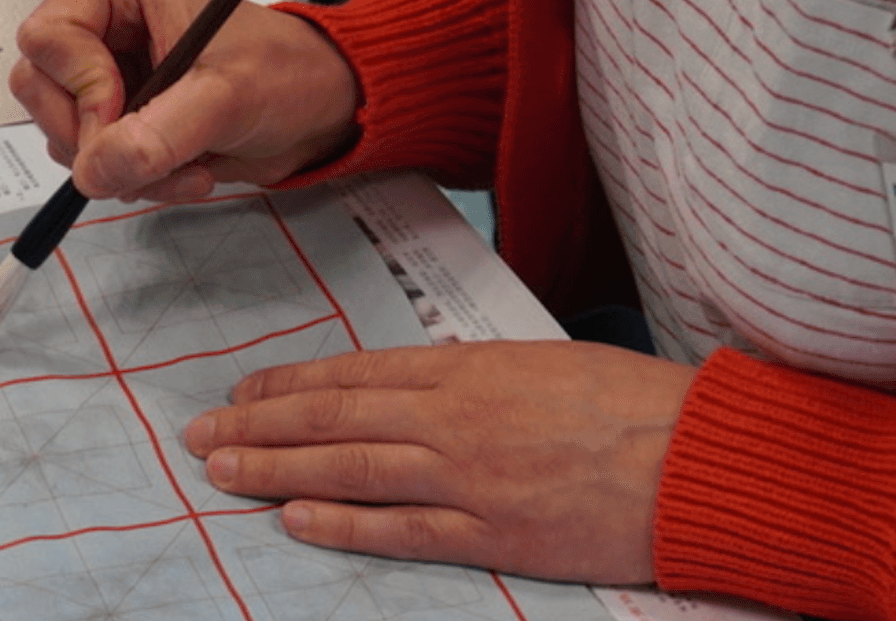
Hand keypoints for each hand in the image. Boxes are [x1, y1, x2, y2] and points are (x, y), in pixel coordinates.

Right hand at [9, 0, 357, 202]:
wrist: (316, 110)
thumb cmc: (285, 71)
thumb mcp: (228, 95)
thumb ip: (160, 132)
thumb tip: (96, 169)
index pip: (46, 36)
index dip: (77, 84)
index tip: (124, 113)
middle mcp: (99, 28)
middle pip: (39, 89)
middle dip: (95, 137)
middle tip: (152, 153)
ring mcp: (103, 78)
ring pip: (63, 136)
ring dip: (124, 168)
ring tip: (188, 163)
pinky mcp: (115, 122)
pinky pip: (91, 164)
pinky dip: (134, 180)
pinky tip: (185, 170)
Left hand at [183, 341, 698, 583]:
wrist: (696, 456)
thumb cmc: (626, 402)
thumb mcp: (535, 362)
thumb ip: (465, 375)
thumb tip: (406, 384)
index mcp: (464, 368)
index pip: (351, 374)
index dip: (288, 385)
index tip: (243, 391)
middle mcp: (452, 417)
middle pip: (333, 419)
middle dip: (259, 425)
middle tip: (201, 433)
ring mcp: (468, 478)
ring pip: (350, 470)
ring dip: (277, 470)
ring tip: (223, 470)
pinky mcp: (493, 535)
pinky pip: (401, 530)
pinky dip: (342, 524)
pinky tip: (293, 520)